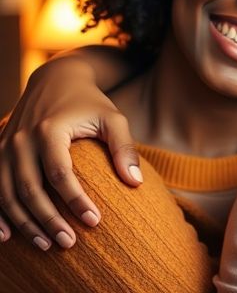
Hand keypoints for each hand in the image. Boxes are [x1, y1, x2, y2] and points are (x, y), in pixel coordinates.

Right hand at [0, 56, 140, 250]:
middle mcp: (20, 140)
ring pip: (7, 194)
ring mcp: (4, 147)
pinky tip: (7, 237)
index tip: (95, 222)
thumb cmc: (90, 103)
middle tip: (69, 243)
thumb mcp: (113, 118)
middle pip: (29, 189)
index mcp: (49, 130)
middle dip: (48, 220)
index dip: (75, 200)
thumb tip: (136, 183)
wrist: (55, 79)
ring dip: (24, 224)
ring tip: (47, 245)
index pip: (60, 173)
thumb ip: (125, 148)